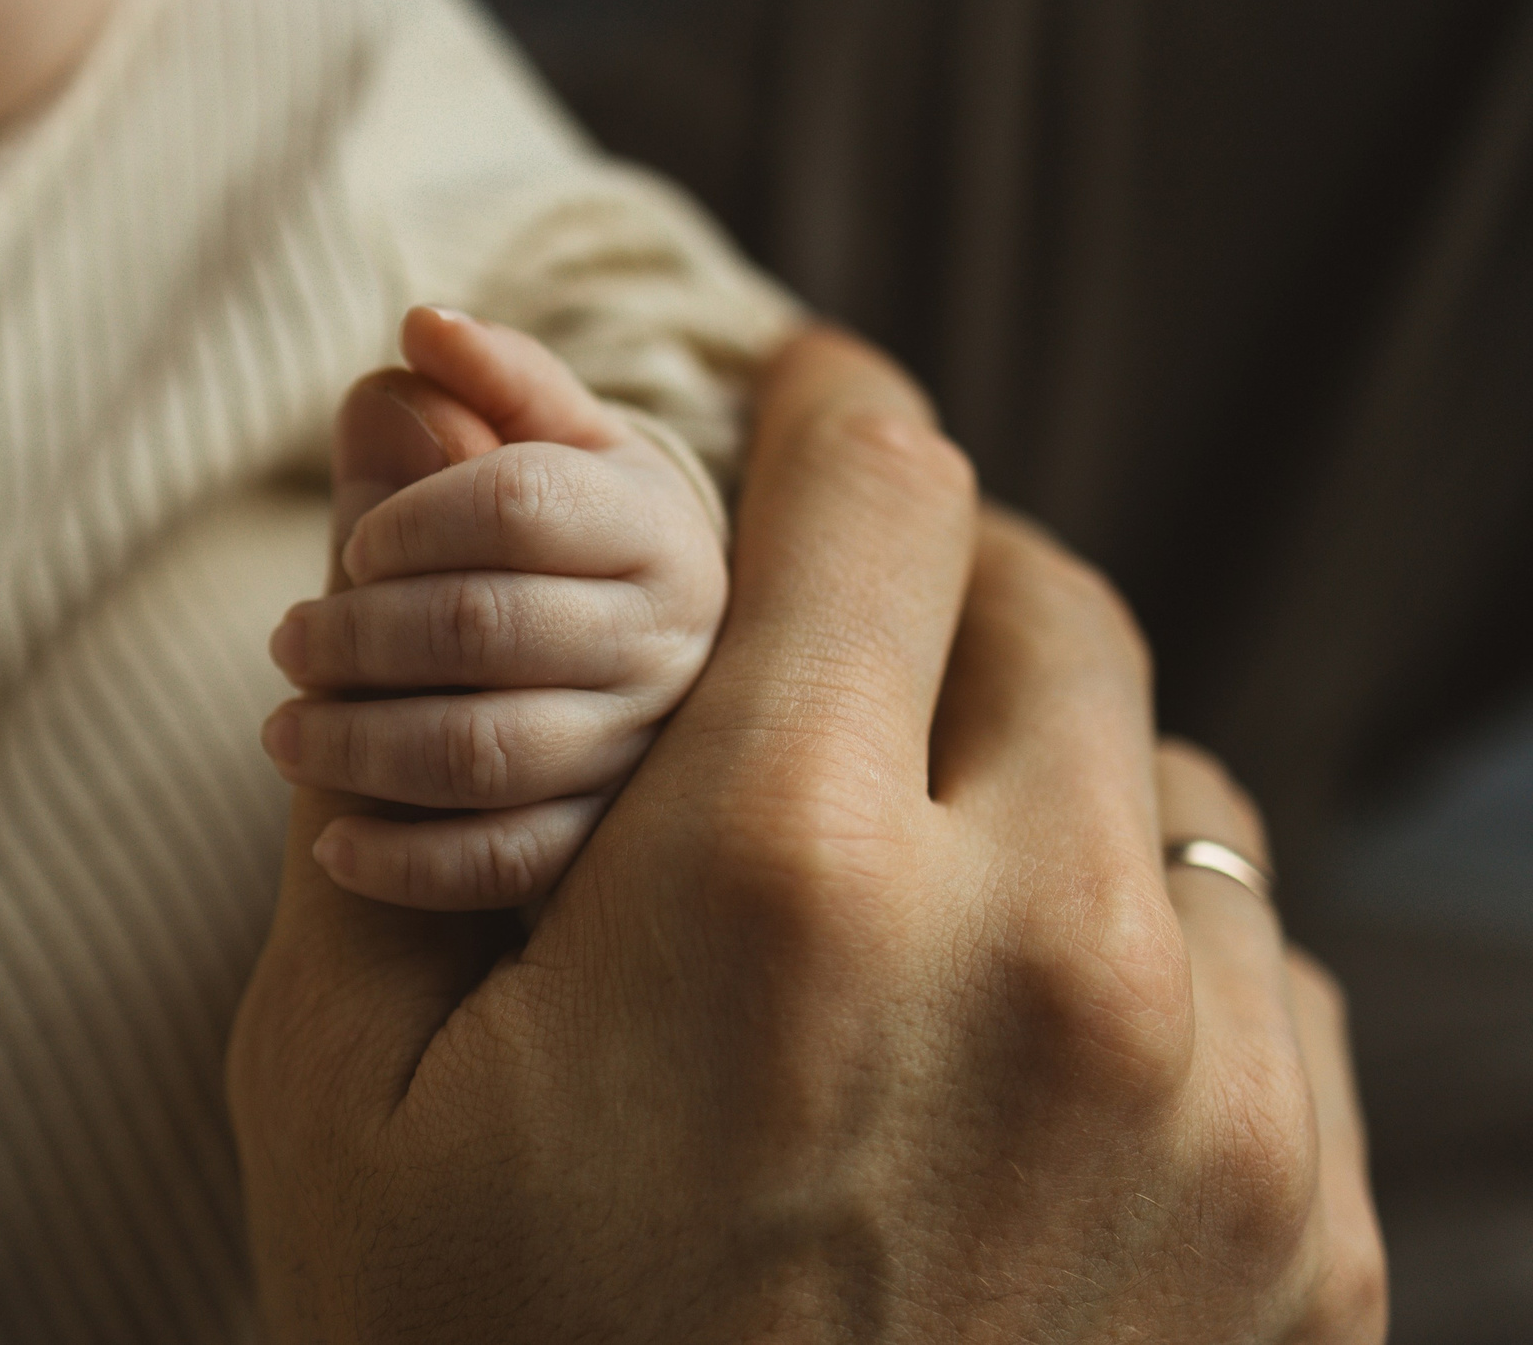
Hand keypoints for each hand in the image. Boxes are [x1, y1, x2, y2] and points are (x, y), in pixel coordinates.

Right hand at [228, 328, 1386, 1344]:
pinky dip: (1140, 943)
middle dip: (918, 576)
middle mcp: (1038, 953)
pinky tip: (1006, 1043)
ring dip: (1035, 768)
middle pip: (1043, 596)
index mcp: (774, 877)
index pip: (871, 490)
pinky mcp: (1306, 1245)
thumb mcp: (338, 1070)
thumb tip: (399, 432)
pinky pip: (1255, 966)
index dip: (817, 409)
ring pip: (1165, 778)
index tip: (792, 397)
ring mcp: (1212, 1107)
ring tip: (896, 875)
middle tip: (815, 641)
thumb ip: (394, 722)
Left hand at [264, 306, 727, 909]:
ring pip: (487, 752)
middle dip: (358, 635)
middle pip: (485, 626)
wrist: (656, 653)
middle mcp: (665, 637)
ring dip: (360, 745)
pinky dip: (409, 863)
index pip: (517, 504)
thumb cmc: (573, 531)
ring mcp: (640, 750)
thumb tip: (423, 329)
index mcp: (649, 522)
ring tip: (281, 733)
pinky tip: (332, 845)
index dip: (411, 519)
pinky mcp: (605, 844)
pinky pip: (506, 866)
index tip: (355, 546)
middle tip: (286, 642)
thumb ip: (489, 385)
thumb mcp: (553, 442)